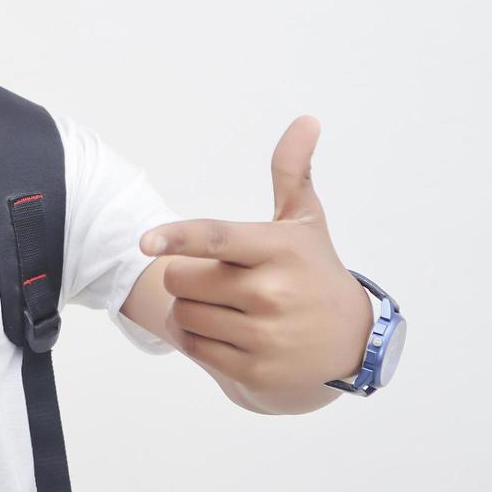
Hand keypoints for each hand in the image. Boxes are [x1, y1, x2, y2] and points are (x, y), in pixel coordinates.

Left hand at [137, 115, 373, 398]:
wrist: (348, 344)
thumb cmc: (313, 272)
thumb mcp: (305, 223)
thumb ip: (293, 173)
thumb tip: (305, 120)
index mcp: (279, 249)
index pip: (217, 237)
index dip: (177, 237)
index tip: (144, 241)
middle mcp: (273, 292)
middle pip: (183, 278)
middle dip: (185, 276)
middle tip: (216, 279)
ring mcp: (265, 335)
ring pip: (183, 314)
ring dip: (189, 308)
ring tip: (224, 307)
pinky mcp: (255, 370)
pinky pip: (193, 347)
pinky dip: (196, 339)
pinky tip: (226, 332)